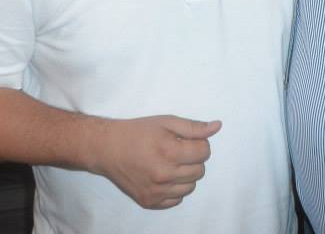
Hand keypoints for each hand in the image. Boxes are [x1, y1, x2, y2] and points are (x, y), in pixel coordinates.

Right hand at [90, 116, 221, 209]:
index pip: (204, 152)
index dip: (199, 143)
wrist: (107, 148)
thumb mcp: (166, 122)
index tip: (186, 141)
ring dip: (186, 175)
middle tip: (178, 151)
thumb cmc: (137, 132)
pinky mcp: (149, 202)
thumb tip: (217, 127)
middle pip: (200, 171)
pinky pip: (176, 200)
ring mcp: (156, 191)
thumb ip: (193, 127)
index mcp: (169, 152)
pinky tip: (164, 177)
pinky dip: (175, 189)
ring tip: (171, 164)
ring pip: (190, 187)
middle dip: (194, 159)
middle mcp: (164, 175)